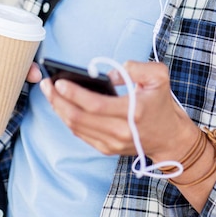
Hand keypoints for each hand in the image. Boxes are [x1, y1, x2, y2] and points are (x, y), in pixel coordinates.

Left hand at [40, 60, 196, 158]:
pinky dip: (67, 119)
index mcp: (134, 112)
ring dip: (59, 110)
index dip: (74, 94)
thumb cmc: (161, 103)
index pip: (96, 105)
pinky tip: (61, 105)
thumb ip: (136, 68)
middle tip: (46, 84)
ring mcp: (111, 143)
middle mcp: (120, 131)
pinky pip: (80, 134)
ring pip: (76, 128)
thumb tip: (108, 76)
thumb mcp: (159, 76)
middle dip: (58, 100)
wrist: (169, 137)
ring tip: (49, 92)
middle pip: (80, 118)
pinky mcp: (106, 149)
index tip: (59, 82)